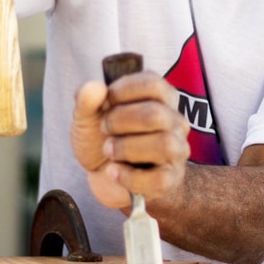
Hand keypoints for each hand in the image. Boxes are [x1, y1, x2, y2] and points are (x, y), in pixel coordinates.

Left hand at [70, 71, 189, 207]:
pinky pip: (159, 178)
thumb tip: (95, 87)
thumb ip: (86, 99)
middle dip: (121, 121)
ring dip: (127, 148)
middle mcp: (174, 121)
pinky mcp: (171, 179)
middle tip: (104, 128)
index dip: (123, 91)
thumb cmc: (102, 138)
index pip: (153, 84)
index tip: (106, 102)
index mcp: (160, 97)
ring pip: (164, 145)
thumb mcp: (87, 116)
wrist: (103, 175)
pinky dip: (129, 176)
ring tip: (108, 150)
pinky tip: (113, 171)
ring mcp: (176, 150)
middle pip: (156, 114)